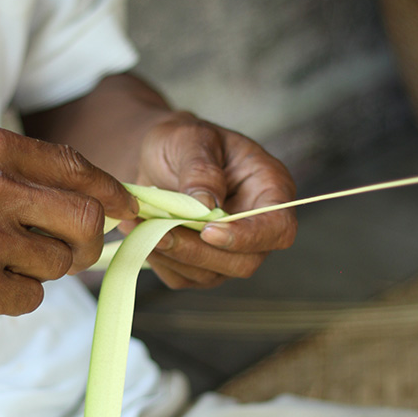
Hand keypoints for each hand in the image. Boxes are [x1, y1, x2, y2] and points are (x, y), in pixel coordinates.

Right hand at [0, 128, 137, 320]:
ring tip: (1, 261)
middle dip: (89, 243)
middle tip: (73, 251)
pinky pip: (30, 298)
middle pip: (85, 222)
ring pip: (59, 265)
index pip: (79, 170)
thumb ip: (22, 171)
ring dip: (42, 270)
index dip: (111, 194)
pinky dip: (16, 295)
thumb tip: (92, 194)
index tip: (125, 210)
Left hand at [123, 112, 296, 288]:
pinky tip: (139, 234)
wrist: (158, 157)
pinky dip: (159, 260)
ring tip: (141, 226)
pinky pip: (183, 277)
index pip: (278, 228)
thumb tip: (205, 204)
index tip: (209, 230)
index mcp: (270, 190)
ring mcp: (230, 251)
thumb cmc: (184, 141)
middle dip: (200, 252)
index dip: (248, 237)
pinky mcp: (201, 265)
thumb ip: (201, 168)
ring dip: (174, 256)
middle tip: (162, 232)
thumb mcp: (191, 139)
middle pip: (245, 262)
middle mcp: (256, 227)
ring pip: (211, 275)